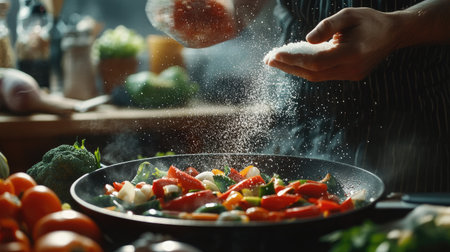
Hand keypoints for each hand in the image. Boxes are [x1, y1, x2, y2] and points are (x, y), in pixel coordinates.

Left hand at [266, 7, 399, 81]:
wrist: (393, 34)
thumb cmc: (369, 21)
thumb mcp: (349, 15)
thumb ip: (327, 26)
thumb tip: (306, 40)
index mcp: (352, 53)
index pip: (315, 61)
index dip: (293, 59)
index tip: (274, 54)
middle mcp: (351, 69)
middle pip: (312, 73)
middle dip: (288, 66)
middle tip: (267, 60)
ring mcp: (350, 75)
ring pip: (316, 76)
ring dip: (295, 69)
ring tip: (276, 61)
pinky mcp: (349, 76)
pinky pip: (323, 75)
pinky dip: (306, 68)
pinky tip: (293, 61)